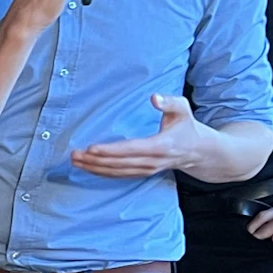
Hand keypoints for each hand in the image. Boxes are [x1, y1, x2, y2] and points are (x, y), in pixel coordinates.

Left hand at [71, 94, 199, 177]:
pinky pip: (119, 175)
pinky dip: (102, 173)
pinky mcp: (142, 173)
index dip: (112, 150)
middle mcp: (153, 161)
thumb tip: (154, 98)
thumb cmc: (186, 127)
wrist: (198, 151)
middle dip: (95, 160)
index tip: (92, 148)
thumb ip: (169, 102)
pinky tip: (87, 168)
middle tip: (75, 154)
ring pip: (117, 171)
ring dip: (94, 168)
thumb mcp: (183, 109)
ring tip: (75, 161)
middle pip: (120, 163)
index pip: (132, 149)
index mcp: (161, 145)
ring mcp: (147, 169)